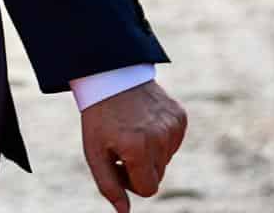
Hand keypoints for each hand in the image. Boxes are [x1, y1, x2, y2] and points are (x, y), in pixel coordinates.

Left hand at [80, 80, 187, 211]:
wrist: (109, 75)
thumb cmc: (99, 117)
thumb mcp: (93, 150)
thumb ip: (108, 185)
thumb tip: (123, 212)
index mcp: (137, 148)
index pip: (147, 189)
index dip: (130, 182)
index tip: (116, 164)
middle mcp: (160, 138)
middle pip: (157, 176)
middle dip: (139, 168)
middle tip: (120, 146)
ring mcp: (173, 126)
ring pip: (166, 159)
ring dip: (150, 152)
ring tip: (131, 130)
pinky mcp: (181, 116)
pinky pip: (174, 142)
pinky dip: (160, 138)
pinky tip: (144, 121)